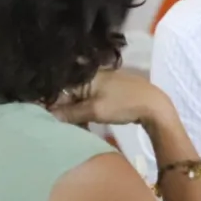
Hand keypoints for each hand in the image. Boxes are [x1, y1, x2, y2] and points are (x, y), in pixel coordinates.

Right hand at [52, 70, 173, 130]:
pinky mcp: (108, 90)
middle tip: (59, 125)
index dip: (52, 104)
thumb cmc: (124, 104)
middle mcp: (91, 74)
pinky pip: (89, 99)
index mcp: (86, 75)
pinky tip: (84, 122)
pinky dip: (85, 110)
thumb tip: (49, 115)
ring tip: (72, 125)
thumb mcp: (95, 110)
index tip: (47, 118)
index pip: (60, 88)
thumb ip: (71, 113)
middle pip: (69, 92)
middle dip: (63, 108)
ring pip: (79, 97)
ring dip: (75, 111)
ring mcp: (100, 81)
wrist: (154, 106)